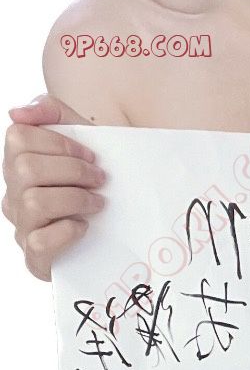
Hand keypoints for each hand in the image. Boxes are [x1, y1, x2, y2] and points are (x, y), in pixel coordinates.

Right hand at [2, 94, 105, 279]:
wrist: (117, 230)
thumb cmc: (94, 181)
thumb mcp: (82, 139)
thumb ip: (52, 112)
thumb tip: (18, 111)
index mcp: (18, 163)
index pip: (19, 137)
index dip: (59, 143)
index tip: (91, 156)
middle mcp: (13, 194)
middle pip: (26, 168)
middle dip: (72, 171)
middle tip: (99, 180)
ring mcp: (21, 226)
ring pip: (34, 203)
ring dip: (74, 199)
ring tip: (97, 204)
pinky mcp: (34, 258)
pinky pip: (40, 242)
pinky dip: (67, 232)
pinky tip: (83, 228)